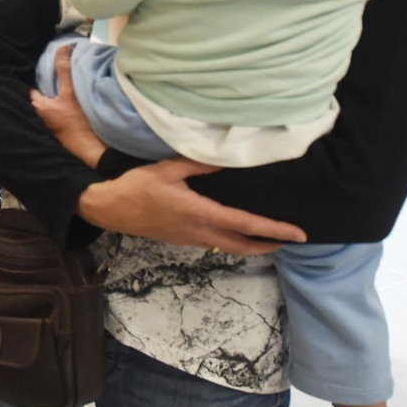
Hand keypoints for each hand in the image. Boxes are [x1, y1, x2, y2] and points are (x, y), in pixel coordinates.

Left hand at [28, 44, 105, 166]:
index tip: (44, 64)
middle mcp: (40, 118)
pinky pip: (58, 112)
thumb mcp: (71, 93)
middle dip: (46, 84)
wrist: (94, 150)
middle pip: (40, 95)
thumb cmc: (78, 122)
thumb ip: (64, 70)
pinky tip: (71, 98)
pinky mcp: (62, 130)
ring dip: (55, 95)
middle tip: (55, 70)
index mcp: (38, 108)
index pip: (30, 87)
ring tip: (63, 81)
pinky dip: (62, 104)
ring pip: (50, 104)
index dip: (36, 75)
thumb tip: (62, 48)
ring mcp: (50, 125)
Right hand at [78, 159, 307, 255]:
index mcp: (200, 213)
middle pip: (242, 245)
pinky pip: (216, 244)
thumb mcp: (167, 169)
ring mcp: (190, 238)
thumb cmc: (136, 186)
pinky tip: (237, 233)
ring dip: (253, 245)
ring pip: (230, 247)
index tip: (297, 233)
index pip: (246, 224)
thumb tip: (227, 159)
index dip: (274, 229)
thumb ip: (200, 165)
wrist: (109, 208)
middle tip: (291, 239)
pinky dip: (234, 242)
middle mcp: (199, 231)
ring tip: (271, 238)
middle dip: (269, 244)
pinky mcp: (182, 239)